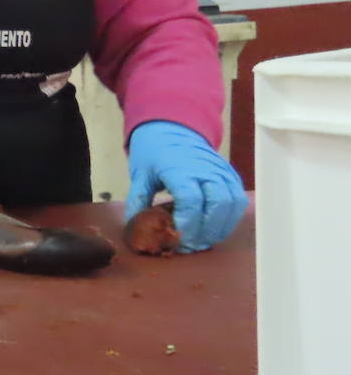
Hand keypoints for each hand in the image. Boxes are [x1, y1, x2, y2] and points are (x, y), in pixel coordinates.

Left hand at [124, 120, 247, 251]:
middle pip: (217, 205)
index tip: (177, 238)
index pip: (191, 200)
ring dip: (219, 228)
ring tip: (202, 241)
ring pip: (232, 204)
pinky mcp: (231, 175)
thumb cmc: (154, 153)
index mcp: (179, 168)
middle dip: (205, 231)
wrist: (173, 128)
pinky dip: (229, 219)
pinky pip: (238, 201)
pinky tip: (214, 229)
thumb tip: (137, 229)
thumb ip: (139, 201)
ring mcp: (221, 171)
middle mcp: (205, 169)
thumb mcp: (140, 175)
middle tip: (190, 245)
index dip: (187, 223)